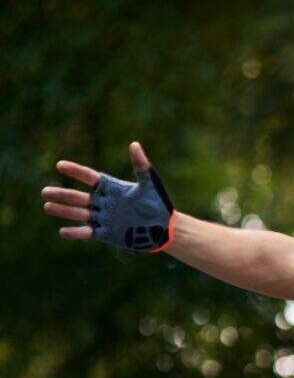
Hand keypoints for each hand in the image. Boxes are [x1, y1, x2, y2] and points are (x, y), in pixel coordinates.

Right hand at [42, 142, 173, 251]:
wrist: (164, 228)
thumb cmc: (158, 203)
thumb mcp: (149, 183)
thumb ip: (141, 165)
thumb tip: (134, 144)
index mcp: (112, 188)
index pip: (90, 177)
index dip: (76, 171)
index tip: (60, 165)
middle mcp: (104, 202)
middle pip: (80, 197)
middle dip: (63, 195)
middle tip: (45, 192)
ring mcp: (104, 218)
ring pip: (80, 213)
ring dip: (64, 210)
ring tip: (47, 206)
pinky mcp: (106, 233)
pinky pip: (88, 233)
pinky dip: (76, 232)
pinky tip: (62, 231)